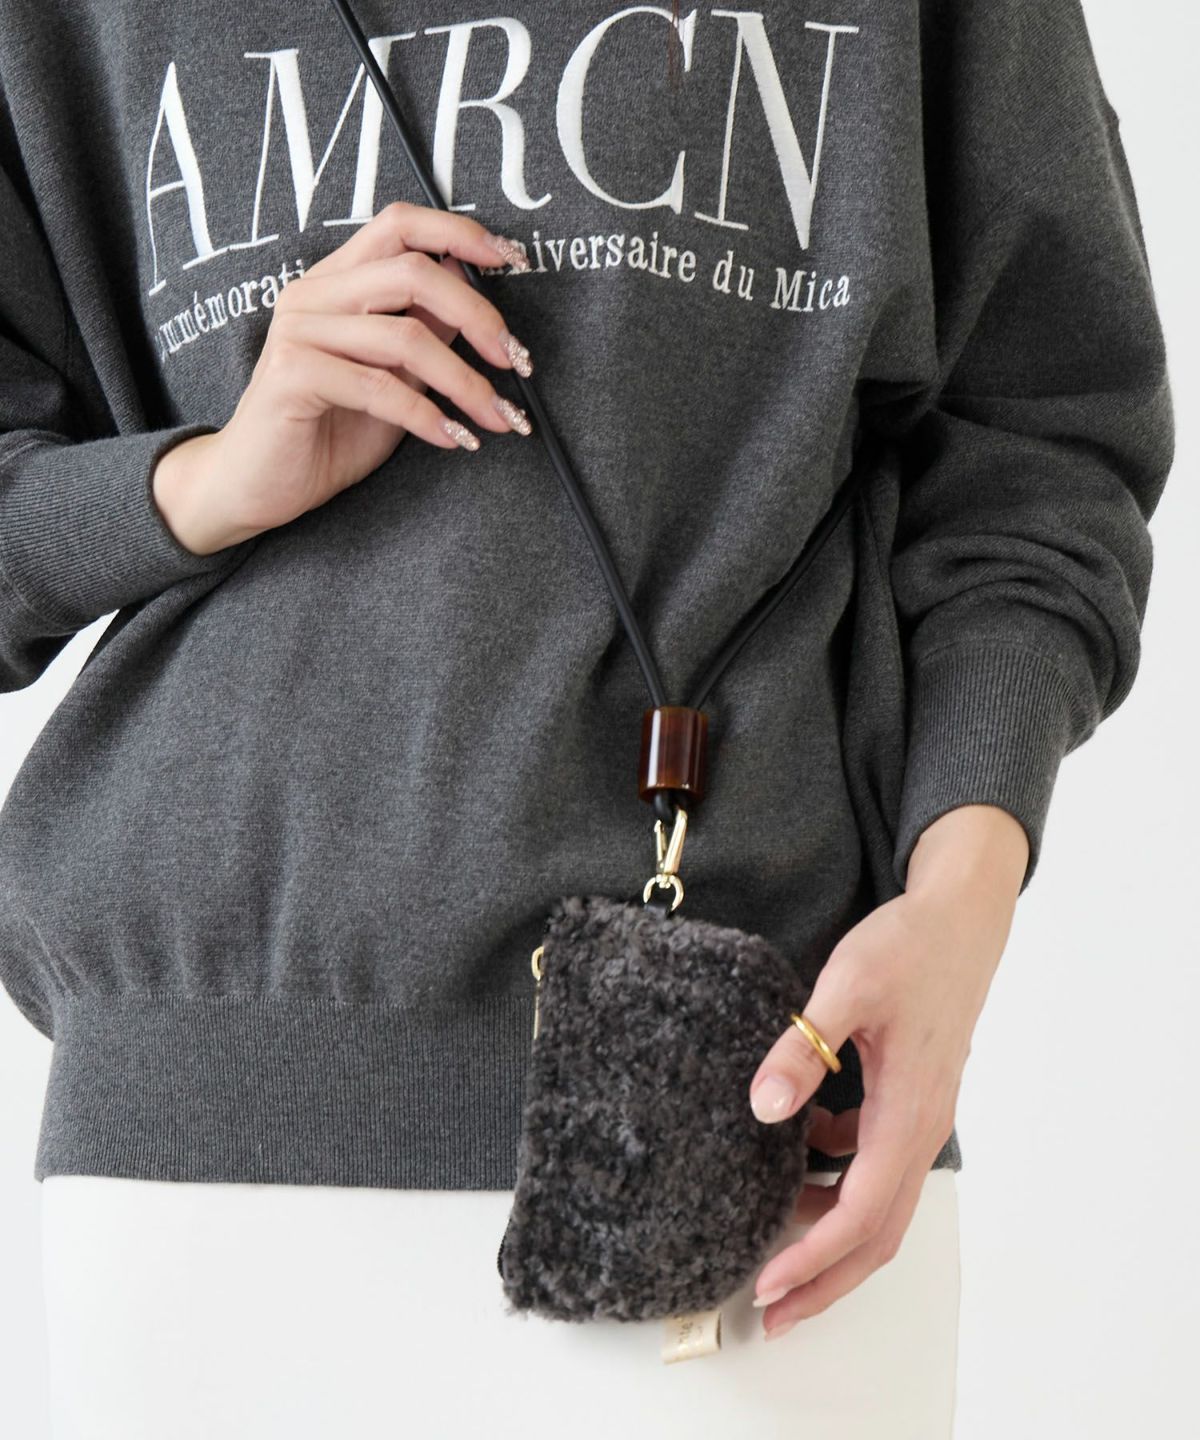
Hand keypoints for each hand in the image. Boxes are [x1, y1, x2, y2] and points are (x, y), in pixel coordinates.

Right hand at [151, 201, 535, 555]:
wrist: (255, 488)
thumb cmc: (325, 434)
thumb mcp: (392, 380)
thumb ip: (424, 339)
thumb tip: (477, 310)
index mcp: (336, 282)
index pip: (400, 224)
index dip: (461, 234)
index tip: (513, 262)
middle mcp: (313, 294)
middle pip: (414, 271)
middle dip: (479, 316)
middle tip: (517, 362)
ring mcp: (298, 330)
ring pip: (406, 337)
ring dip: (466, 382)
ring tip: (498, 418)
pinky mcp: (292, 374)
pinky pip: (380, 388)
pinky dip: (427, 416)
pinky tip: (454, 440)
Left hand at [747, 802, 1029, 1339]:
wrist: (959, 917)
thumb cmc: (908, 948)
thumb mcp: (847, 985)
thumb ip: (805, 1046)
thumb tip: (764, 1108)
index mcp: (907, 1112)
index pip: (861, 1211)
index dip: (814, 1256)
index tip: (767, 1283)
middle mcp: (919, 1126)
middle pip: (877, 1231)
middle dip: (825, 1280)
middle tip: (771, 1314)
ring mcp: (917, 1115)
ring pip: (878, 1202)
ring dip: (830, 1236)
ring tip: (777, 1251)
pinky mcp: (908, 1097)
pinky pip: (874, 1161)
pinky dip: (837, 1180)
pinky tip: (797, 1160)